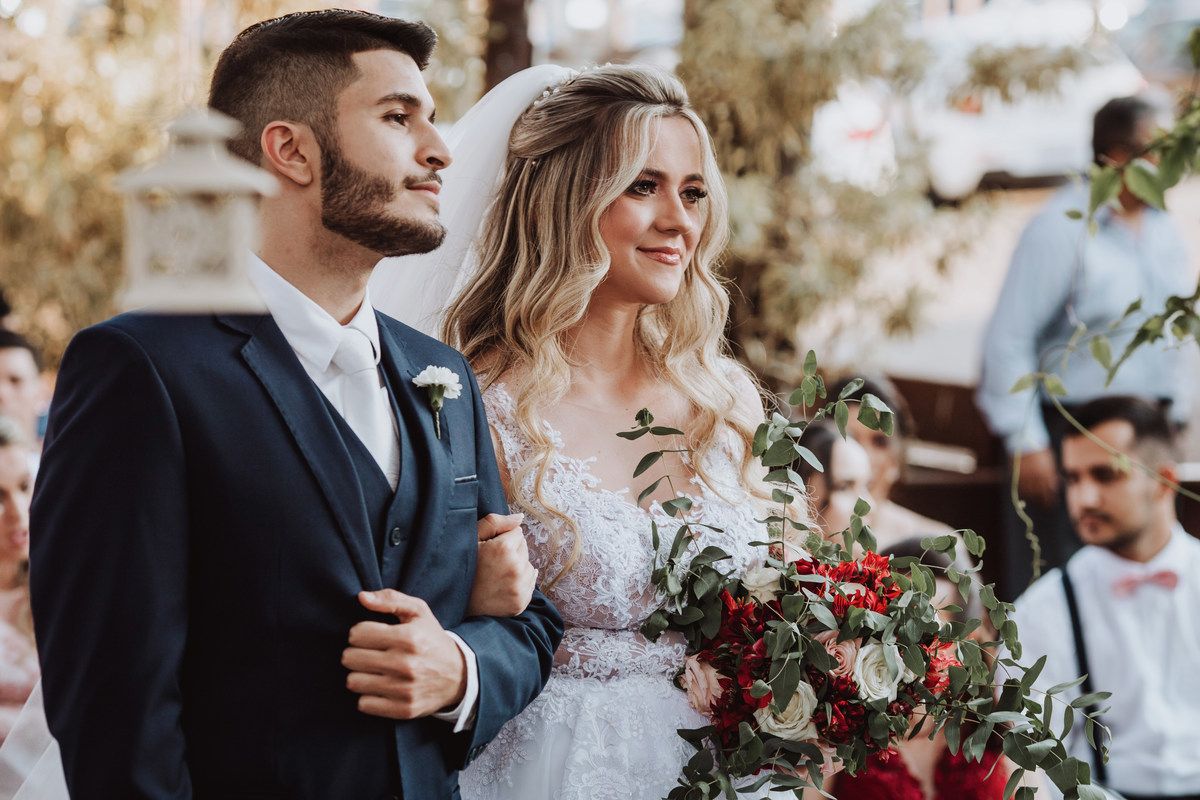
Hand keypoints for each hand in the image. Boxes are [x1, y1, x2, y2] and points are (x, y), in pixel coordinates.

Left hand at [344, 590, 466, 718]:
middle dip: (356, 653)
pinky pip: (363, 704)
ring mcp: (404, 689)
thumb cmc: (431, 639)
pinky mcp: (403, 709)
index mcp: (408, 637)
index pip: (357, 634)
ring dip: (360, 675)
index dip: (360, 633)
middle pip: (350, 658)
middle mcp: (405, 664)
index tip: (370, 636)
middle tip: (369, 653)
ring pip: (353, 681)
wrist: (459, 675)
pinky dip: (368, 696)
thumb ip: (390, 599)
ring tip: (373, 670)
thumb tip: (362, 597)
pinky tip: (380, 688)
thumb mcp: (418, 612)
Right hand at [467, 512, 536, 616]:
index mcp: (503, 549)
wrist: (455, 605)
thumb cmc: (462, 567)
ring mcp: (519, 587)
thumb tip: (520, 517)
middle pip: (524, 547)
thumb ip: (495, 522)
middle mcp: (515, 568)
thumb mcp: (472, 539)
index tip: (491, 548)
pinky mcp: (521, 601)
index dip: (503, 538)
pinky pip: (530, 581)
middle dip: (512, 551)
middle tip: (492, 563)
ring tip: (497, 574)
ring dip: (517, 566)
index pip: (517, 532)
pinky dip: (520, 581)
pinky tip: (503, 584)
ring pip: (528, 564)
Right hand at [1013, 448, 1059, 507]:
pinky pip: (1021, 488)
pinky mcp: (1016, 475)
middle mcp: (1035, 476)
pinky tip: (1028, 498)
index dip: (1051, 499)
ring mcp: (1025, 476)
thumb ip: (1052, 474)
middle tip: (1046, 508)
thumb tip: (1055, 486)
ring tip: (1038, 505)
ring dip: (1034, 500)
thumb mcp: (1049, 461)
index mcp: (1046, 472)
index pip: (1049, 490)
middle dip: (1044, 502)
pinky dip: (1025, 494)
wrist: (1022, 441)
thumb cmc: (1039, 450)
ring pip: (1030, 492)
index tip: (1052, 504)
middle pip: (1040, 493)